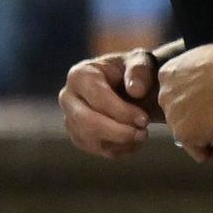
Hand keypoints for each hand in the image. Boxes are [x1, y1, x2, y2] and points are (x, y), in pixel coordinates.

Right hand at [61, 46, 165, 160]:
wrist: (129, 86)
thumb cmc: (134, 73)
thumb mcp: (142, 63)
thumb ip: (140, 71)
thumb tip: (135, 91)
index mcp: (80, 74)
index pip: (97, 97)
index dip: (122, 112)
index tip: (145, 120)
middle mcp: (68, 96)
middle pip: (86, 122)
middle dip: (118, 132)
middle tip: (143, 134)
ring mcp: (69, 117)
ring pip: (89, 140)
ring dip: (119, 143)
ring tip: (141, 136)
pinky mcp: (77, 135)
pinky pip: (93, 149)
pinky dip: (116, 150)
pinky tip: (133, 142)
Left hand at [154, 38, 212, 161]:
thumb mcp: (208, 63)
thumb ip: (199, 80)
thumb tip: (210, 93)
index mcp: (168, 74)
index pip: (179, 98)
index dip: (201, 104)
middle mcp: (163, 96)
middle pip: (183, 118)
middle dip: (203, 122)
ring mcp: (172, 116)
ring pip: (191, 136)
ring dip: (210, 135)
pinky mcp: (183, 134)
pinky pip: (200, 153)